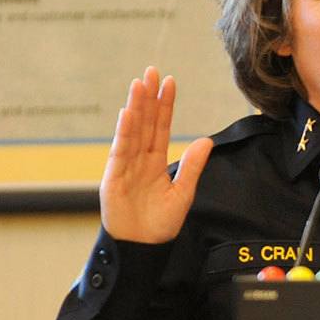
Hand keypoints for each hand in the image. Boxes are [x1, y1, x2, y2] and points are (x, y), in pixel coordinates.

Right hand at [99, 66, 212, 242]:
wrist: (142, 248)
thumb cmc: (160, 225)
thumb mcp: (183, 194)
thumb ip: (192, 167)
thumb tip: (206, 140)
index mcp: (156, 162)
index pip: (161, 127)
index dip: (165, 105)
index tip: (170, 82)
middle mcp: (139, 159)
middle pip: (146, 123)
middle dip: (149, 97)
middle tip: (152, 71)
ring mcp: (125, 166)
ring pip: (132, 131)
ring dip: (136, 107)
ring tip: (140, 84)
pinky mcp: (113, 177)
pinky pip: (119, 151)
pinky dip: (123, 132)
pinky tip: (127, 113)